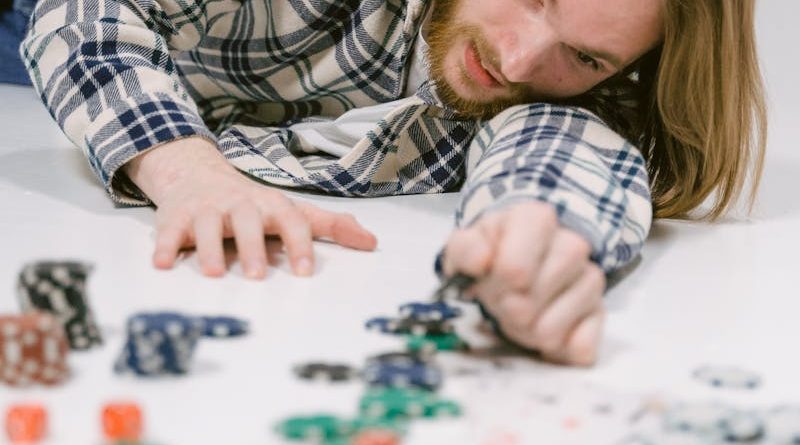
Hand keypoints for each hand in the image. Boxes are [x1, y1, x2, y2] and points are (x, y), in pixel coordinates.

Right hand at [124, 137, 377, 277]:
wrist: (197, 173)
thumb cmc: (252, 202)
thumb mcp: (291, 210)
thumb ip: (329, 226)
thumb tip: (372, 242)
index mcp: (271, 205)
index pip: (291, 220)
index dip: (300, 244)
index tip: (305, 272)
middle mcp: (240, 204)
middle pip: (247, 220)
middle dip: (253, 247)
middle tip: (260, 277)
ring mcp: (206, 209)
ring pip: (206, 225)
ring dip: (209, 249)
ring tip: (215, 274)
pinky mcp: (174, 217)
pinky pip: (167, 231)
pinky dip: (163, 246)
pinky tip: (162, 265)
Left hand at [443, 201, 605, 365]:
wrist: (514, 267)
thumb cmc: (492, 255)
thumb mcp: (466, 246)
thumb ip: (466, 250)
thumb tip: (480, 261)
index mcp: (536, 220)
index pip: (514, 269)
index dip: (496, 286)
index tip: (490, 282)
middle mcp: (572, 245)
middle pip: (530, 301)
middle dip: (507, 309)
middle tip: (500, 301)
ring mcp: (590, 280)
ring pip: (551, 330)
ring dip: (525, 332)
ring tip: (518, 315)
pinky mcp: (599, 315)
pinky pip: (580, 349)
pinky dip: (555, 351)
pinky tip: (543, 334)